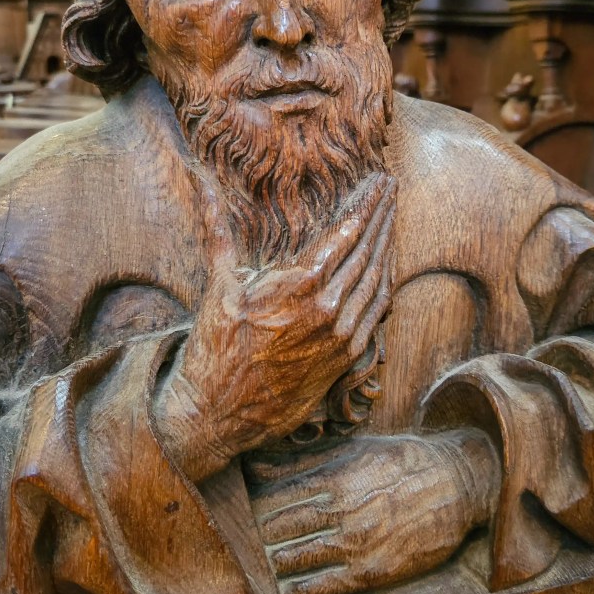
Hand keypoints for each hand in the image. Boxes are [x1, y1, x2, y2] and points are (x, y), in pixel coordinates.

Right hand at [156, 172, 396, 480]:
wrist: (219, 413)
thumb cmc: (214, 348)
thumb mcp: (219, 284)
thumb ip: (218, 228)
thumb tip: (200, 183)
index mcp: (299, 285)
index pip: (347, 232)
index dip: (367, 203)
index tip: (379, 181)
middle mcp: (328, 309)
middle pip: (368, 251)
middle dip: (382, 215)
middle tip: (392, 187)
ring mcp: (342, 336)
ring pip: (377, 279)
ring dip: (388, 244)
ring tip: (393, 216)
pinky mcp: (346, 358)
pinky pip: (377, 311)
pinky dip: (386, 282)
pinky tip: (387, 264)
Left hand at [249, 431, 499, 593]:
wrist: (458, 483)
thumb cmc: (401, 460)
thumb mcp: (353, 447)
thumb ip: (304, 458)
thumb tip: (257, 463)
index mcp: (333, 474)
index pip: (273, 497)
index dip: (248, 509)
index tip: (229, 515)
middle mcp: (340, 509)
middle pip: (278, 529)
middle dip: (252, 538)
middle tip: (226, 546)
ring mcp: (356, 542)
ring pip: (295, 558)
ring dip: (268, 566)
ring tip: (245, 570)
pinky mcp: (373, 571)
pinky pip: (324, 586)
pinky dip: (297, 590)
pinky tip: (280, 593)